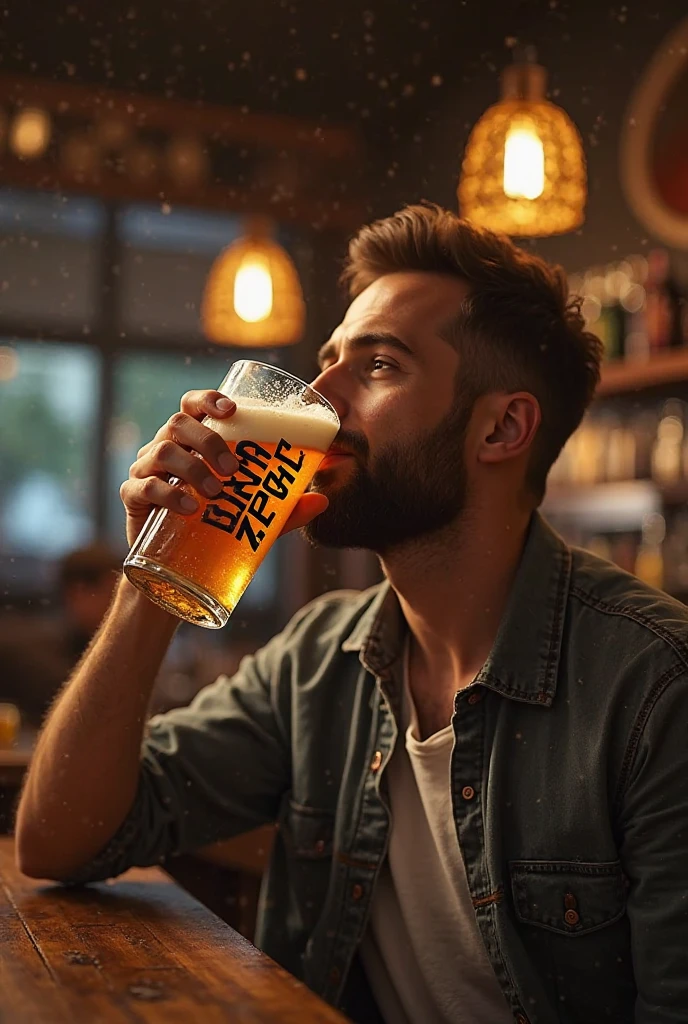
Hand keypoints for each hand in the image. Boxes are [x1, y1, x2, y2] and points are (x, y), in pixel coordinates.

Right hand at [120, 389, 328, 546]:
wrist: (178, 569)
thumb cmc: (215, 528)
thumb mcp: (252, 516)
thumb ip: (285, 508)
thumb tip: (323, 500)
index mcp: (193, 440)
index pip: (193, 405)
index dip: (209, 398)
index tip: (232, 410)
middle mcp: (165, 447)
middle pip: (178, 424)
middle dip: (207, 440)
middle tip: (232, 469)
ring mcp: (144, 470)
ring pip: (161, 451)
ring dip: (191, 467)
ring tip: (214, 493)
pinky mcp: (132, 498)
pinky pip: (142, 487)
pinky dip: (167, 494)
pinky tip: (189, 508)